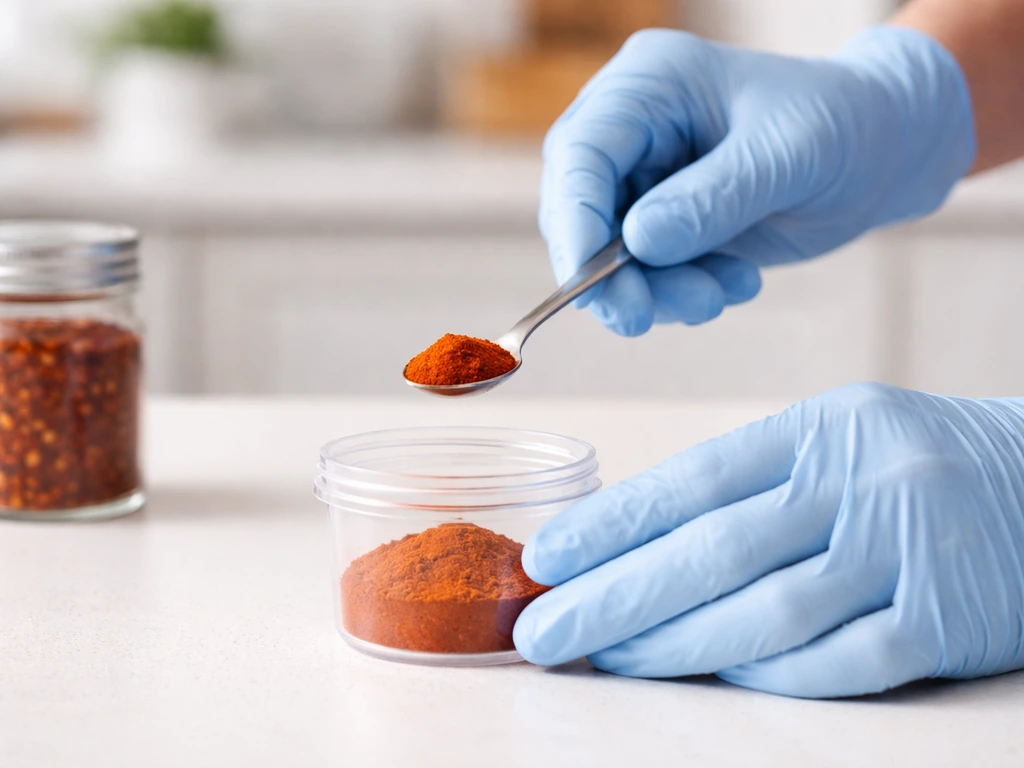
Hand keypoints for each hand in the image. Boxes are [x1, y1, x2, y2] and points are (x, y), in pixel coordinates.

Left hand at [513, 383, 1023, 697]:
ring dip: (673, 642)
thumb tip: (636, 547)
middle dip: (614, 596)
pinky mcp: (947, 621)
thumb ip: (750, 488)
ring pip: (766, 612)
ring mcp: (905, 552)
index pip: (693, 480)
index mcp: (819, 430)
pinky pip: (838, 661)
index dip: (612, 524)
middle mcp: (859, 482)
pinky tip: (710, 675)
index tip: (546, 558)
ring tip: (606, 657)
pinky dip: (767, 673)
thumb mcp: (833, 442)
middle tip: (543, 629)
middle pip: (713, 551)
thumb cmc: (912, 464)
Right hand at [540, 26, 974, 335]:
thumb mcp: (787, 157)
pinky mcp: (665, 220)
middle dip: (609, 272)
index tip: (590, 285)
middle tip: (643, 317)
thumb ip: (713, 199)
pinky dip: (680, 292)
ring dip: (656, 291)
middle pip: (580, 208)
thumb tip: (639, 241)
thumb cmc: (844, 126)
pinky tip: (734, 282)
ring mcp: (647, 177)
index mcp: (653, 84)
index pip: (581, 152)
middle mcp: (636, 129)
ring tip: (720, 295)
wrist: (883, 152)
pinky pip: (646, 272)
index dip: (574, 221)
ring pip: (610, 253)